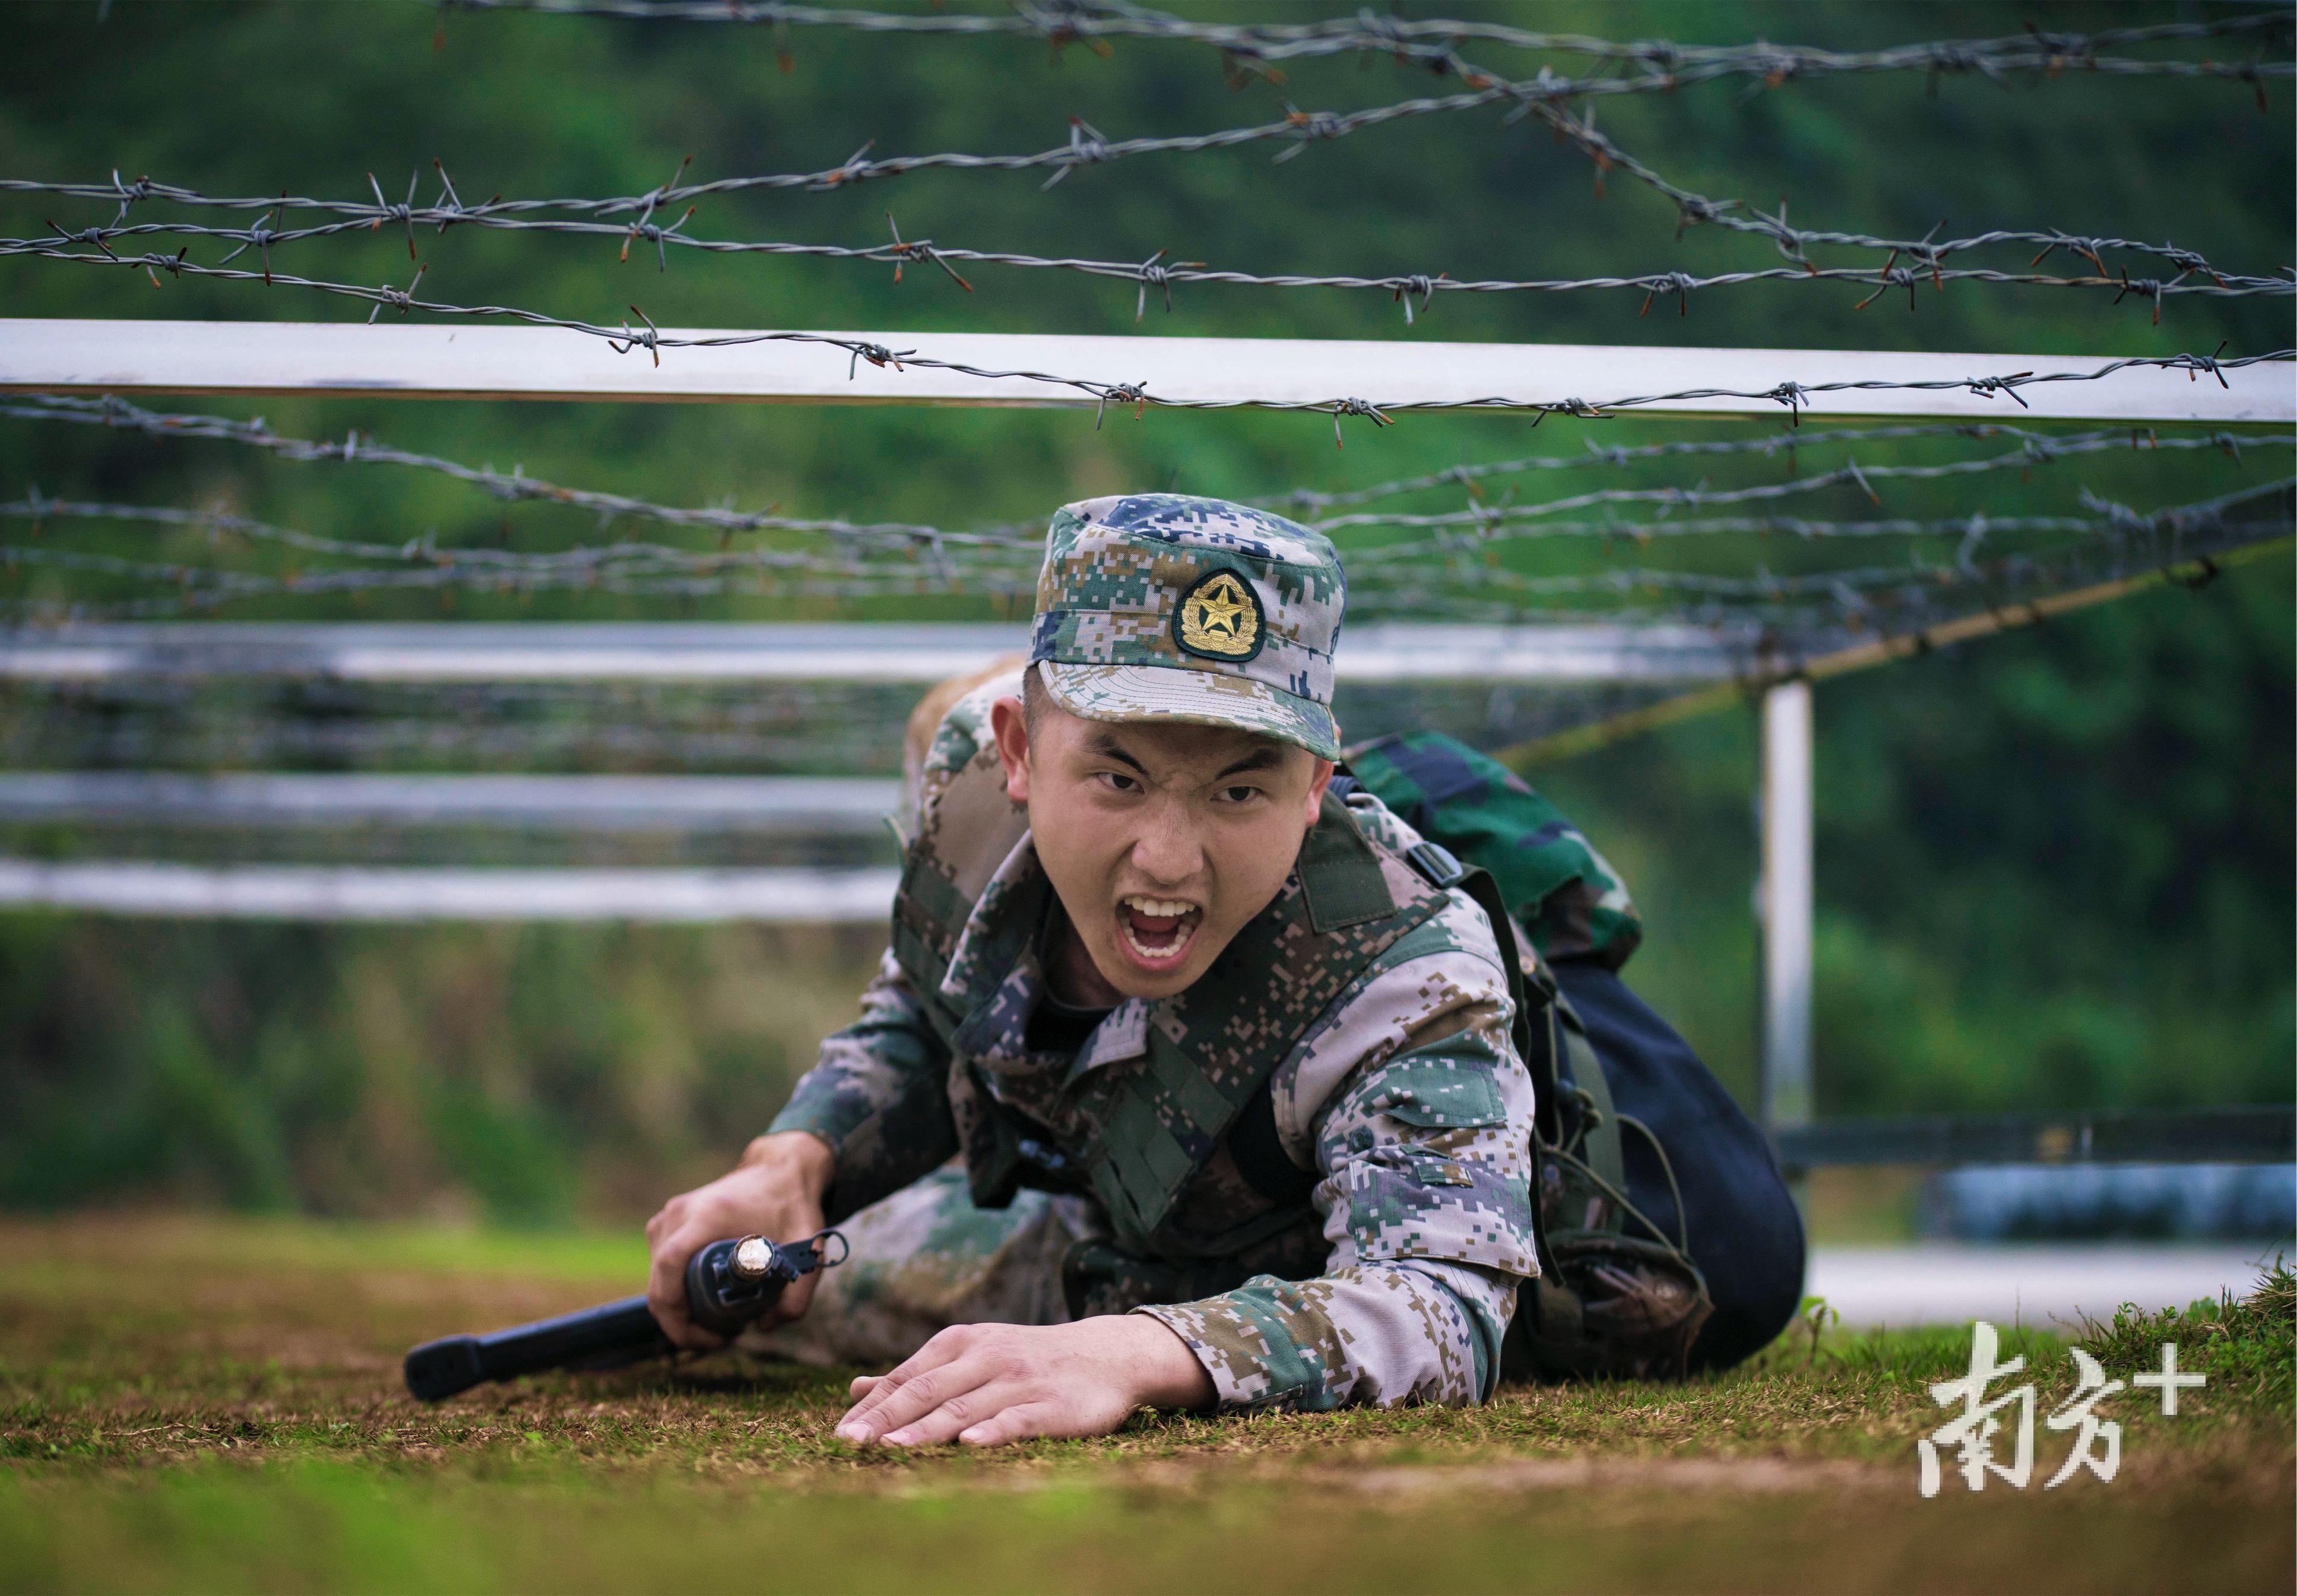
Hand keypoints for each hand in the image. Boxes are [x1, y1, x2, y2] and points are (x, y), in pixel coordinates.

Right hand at [643, 1130, 833, 1349]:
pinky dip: (673, 1288)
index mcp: (707, 1216)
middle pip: (658, 1280)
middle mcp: (679, 1213)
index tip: (706, 1337)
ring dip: (676, 1307)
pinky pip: (660, 1264)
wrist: (780, 1168)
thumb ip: (799, 1294)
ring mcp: (669, 1215)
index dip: (677, 1313)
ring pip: (657, 1276)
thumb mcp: (807, 1248)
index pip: (670, 1266)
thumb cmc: (793, 1205)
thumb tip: (765, 1327)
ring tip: (715, 1322)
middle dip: (679, 1322)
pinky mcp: (669, 1220)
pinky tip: (701, 1301)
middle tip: (717, 1339)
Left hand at [834, 1314, 1215, 1447]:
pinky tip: (969, 1444)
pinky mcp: (1052, 1405)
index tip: (838, 1434)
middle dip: (885, 1419)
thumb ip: (917, 1374)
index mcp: (962, 1343)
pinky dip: (992, 1429)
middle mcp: (986, 1357)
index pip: (907, 1377)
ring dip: (926, 1429)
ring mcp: (1019, 1380)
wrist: (1106, 1353)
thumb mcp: (971, 1353)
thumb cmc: (1027, 1359)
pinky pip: (1018, 1418)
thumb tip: (856, 1389)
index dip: (873, 1407)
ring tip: (891, 1449)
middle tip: (849, 1445)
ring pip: (965, 1407)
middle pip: (928, 1390)